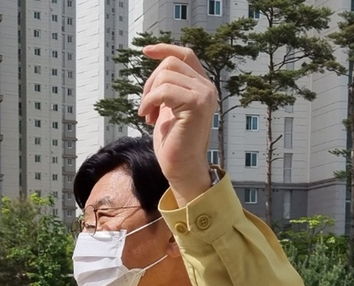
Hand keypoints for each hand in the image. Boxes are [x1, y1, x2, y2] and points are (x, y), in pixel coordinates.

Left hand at [139, 44, 218, 206]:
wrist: (182, 168)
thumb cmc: (173, 143)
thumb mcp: (168, 110)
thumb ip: (167, 90)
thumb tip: (156, 72)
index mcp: (202, 87)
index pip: (185, 55)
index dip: (165, 49)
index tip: (146, 51)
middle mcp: (207, 88)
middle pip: (171, 64)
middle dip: (150, 82)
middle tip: (145, 108)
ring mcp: (204, 95)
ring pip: (166, 76)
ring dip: (149, 95)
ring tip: (148, 115)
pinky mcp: (196, 104)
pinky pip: (164, 91)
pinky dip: (150, 102)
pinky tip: (147, 118)